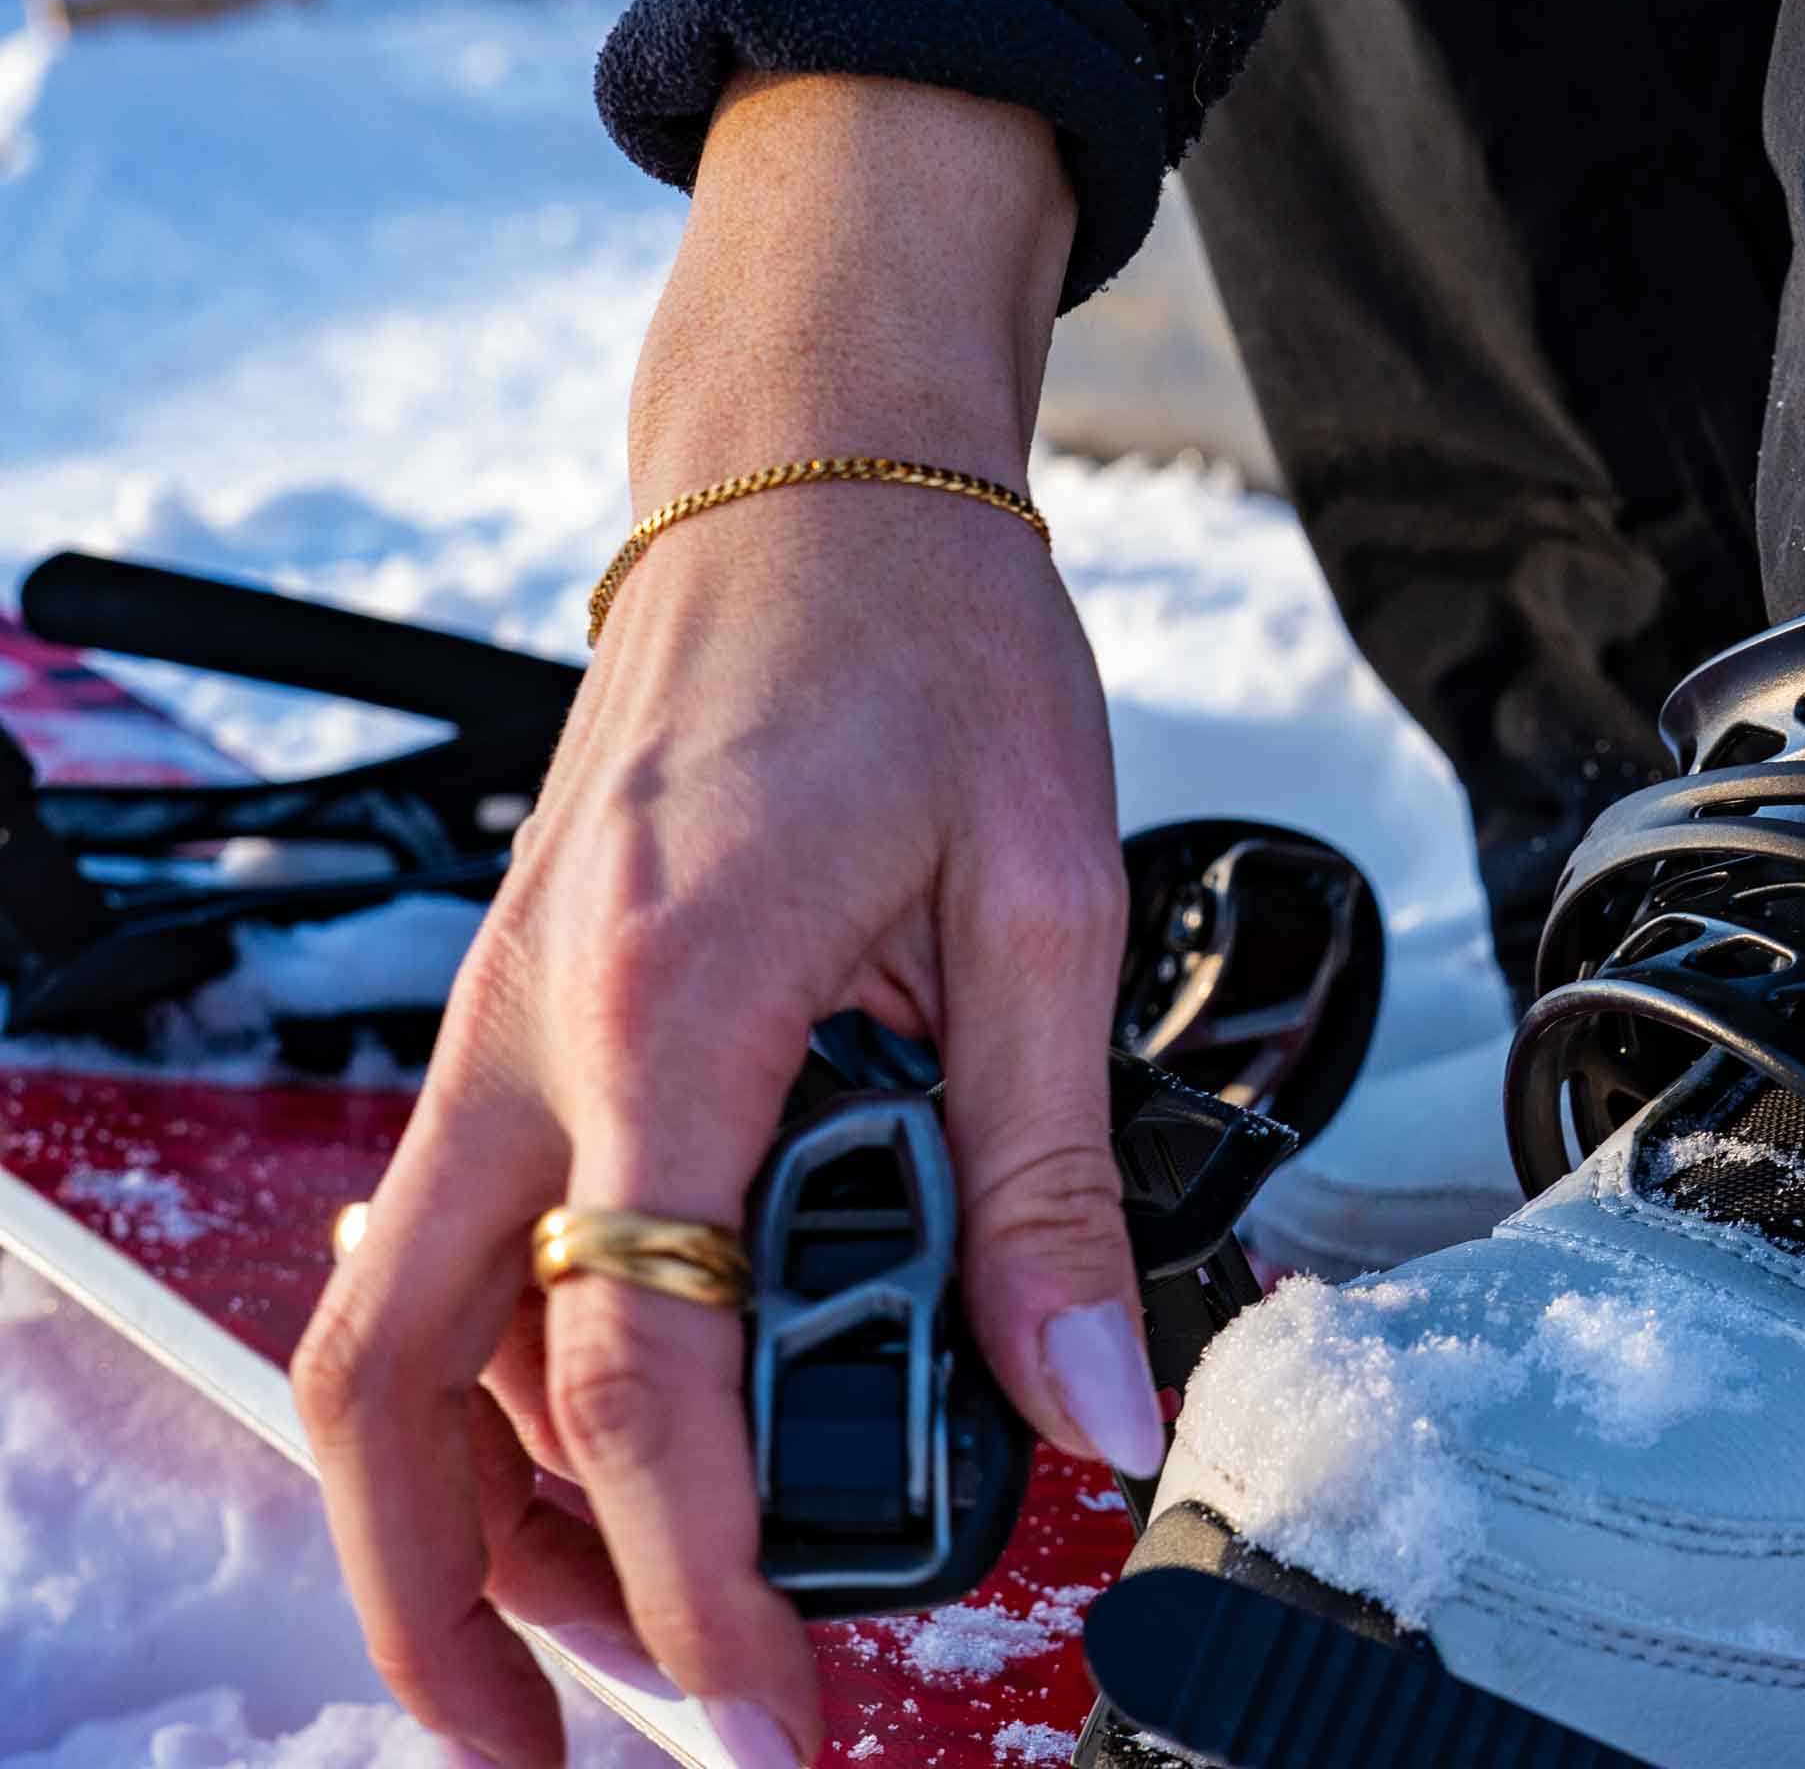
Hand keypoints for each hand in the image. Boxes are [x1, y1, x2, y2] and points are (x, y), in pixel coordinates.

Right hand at [292, 74, 1163, 1768]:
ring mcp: (509, 1007)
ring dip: (474, 1485)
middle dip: (447, 1595)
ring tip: (613, 1603)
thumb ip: (1054, 1171)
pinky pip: (462, 1224)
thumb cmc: (926, 636)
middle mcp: (540, 1020)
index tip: (772, 1705)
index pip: (642, 1358)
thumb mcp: (1047, 903)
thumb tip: (1092, 1397)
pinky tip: (620, 1404)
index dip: (696, 1570)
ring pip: (400, 1312)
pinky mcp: (534, 992)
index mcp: (672, 998)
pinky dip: (506, 1359)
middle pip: (395, 1372)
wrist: (819, 479)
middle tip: (566, 1739)